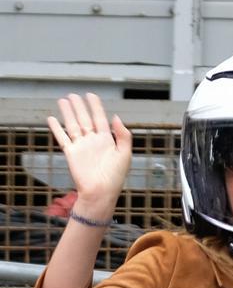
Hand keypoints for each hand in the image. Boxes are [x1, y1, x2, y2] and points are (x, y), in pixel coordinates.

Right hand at [47, 92, 131, 213]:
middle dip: (79, 107)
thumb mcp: (125, 154)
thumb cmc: (115, 177)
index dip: (96, 107)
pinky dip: (56, 129)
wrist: (100, 192)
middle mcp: (93, 142)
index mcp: (107, 141)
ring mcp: (81, 147)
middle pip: (84, 119)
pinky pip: (62, 138)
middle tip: (74, 95)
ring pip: (73, 125)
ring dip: (68, 113)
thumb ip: (123, 135)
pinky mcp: (71, 153)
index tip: (91, 95)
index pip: (100, 119)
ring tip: (63, 100)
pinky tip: (52, 119)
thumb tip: (116, 117)